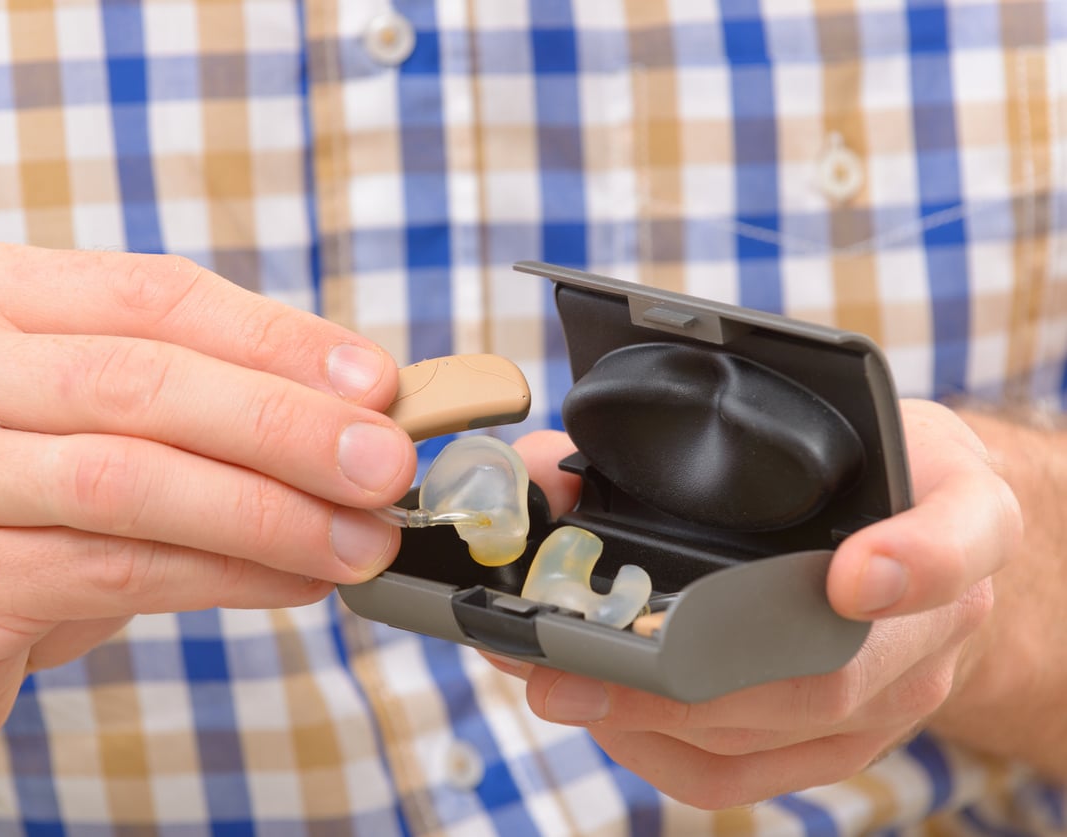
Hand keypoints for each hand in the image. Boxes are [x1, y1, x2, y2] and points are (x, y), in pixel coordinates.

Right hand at [0, 242, 415, 795]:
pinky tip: (298, 582)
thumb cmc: (5, 506)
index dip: (280, 338)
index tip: (377, 382)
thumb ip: (187, 396)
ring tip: (362, 540)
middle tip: (387, 463)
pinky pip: (118, 572)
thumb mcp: (80, 419)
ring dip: (273, 513)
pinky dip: (228, 577)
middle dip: (288, 425)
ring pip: (135, 481)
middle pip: (147, 381)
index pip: (156, 295)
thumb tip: (352, 411)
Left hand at [491, 399, 1021, 808]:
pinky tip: (601, 714)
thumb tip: (542, 467)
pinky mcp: (843, 747)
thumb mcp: (839, 411)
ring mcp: (895, 698)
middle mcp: (941, 623)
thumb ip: (712, 419)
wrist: (932, 542)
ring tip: (555, 675)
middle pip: (829, 674)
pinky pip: (750, 774)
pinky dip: (662, 751)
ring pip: (776, 732)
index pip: (961, 540)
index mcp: (962, 516)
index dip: (912, 564)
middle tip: (583, 655)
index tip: (849, 576)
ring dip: (653, 714)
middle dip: (690, 674)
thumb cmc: (875, 471)